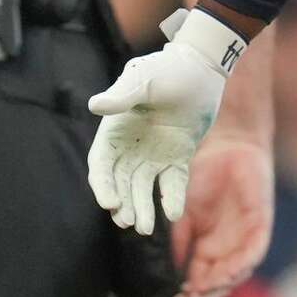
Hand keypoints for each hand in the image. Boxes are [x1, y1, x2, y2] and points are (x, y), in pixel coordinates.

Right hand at [87, 8, 244, 235]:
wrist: (202, 67)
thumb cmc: (168, 68)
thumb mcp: (144, 79)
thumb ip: (122, 96)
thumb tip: (94, 106)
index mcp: (115, 129)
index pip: (102, 164)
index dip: (103, 185)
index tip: (109, 203)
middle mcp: (131, 146)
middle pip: (121, 183)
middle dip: (123, 203)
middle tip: (128, 222)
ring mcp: (154, 154)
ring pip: (143, 188)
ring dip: (142, 208)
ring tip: (145, 229)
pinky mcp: (178, 158)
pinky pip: (172, 184)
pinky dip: (171, 199)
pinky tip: (172, 213)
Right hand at [171, 133, 273, 296]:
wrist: (225, 144)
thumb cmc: (202, 174)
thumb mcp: (181, 210)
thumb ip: (177, 239)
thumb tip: (169, 269)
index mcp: (206, 247)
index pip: (198, 279)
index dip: (188, 291)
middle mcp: (226, 248)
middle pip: (218, 282)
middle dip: (205, 294)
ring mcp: (244, 239)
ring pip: (236, 273)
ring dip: (221, 284)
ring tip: (203, 290)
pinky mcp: (260, 226)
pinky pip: (254, 253)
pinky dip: (241, 265)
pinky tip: (228, 273)